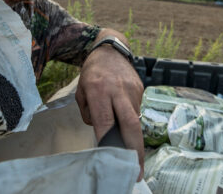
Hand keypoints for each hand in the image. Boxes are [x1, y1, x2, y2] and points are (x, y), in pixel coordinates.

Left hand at [75, 44, 143, 180]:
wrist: (110, 50)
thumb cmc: (91, 72)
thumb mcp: (81, 90)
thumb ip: (89, 112)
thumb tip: (102, 131)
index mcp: (98, 90)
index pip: (105, 122)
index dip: (110, 144)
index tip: (114, 161)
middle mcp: (117, 90)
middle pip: (130, 125)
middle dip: (135, 151)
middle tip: (138, 171)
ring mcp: (132, 89)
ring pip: (135, 119)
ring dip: (131, 134)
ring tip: (126, 138)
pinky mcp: (141, 88)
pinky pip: (136, 109)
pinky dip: (130, 116)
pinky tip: (123, 110)